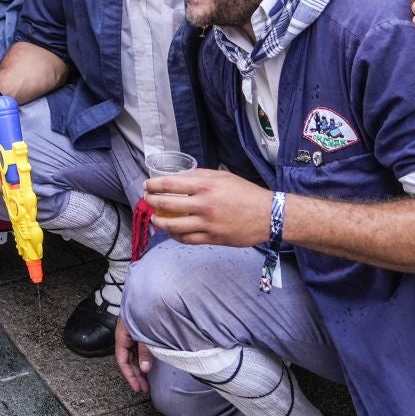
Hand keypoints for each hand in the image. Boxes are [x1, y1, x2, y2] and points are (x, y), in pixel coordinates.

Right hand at [114, 314, 154, 393]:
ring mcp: (134, 332)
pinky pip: (139, 349)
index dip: (129, 374)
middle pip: (128, 358)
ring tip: (146, 381)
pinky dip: (143, 359)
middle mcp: (126, 333)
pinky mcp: (142, 330)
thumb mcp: (145, 333)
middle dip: (135, 374)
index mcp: (122, 333)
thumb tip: (144, 368)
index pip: (122, 358)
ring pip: (134, 354)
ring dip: (139, 368)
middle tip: (143, 388)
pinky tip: (148, 366)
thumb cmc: (145, 308)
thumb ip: (145, 351)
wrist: (151, 291)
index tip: (137, 386)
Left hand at [146, 168, 272, 247]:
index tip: (147, 185)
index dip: (154, 185)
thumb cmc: (246, 193)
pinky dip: (176, 235)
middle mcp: (204, 204)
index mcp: (205, 186)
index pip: (170, 184)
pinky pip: (187, 239)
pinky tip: (171, 231)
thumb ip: (200, 176)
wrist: (268, 215)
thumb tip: (180, 177)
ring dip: (160, 222)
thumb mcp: (223, 176)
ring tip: (155, 218)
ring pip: (174, 226)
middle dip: (152, 202)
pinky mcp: (213, 238)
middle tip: (147, 200)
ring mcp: (207, 223)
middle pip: (167, 204)